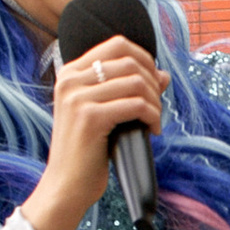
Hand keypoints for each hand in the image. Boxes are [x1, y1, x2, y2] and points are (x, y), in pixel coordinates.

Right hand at [27, 35, 165, 229]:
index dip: (144, 58)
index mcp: (70, 73)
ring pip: (136, 81)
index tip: (153, 83)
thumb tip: (163, 74)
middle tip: (156, 108)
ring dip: (155, 102)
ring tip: (154, 121)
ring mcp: (77, 97)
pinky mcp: (89, 117)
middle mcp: (70, 80)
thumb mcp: (105, 113)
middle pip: (130, 61)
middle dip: (153, 83)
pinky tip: (152, 131)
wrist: (66, 185)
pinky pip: (136, 104)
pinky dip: (152, 116)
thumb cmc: (86, 151)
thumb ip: (128, 89)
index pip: (116, 44)